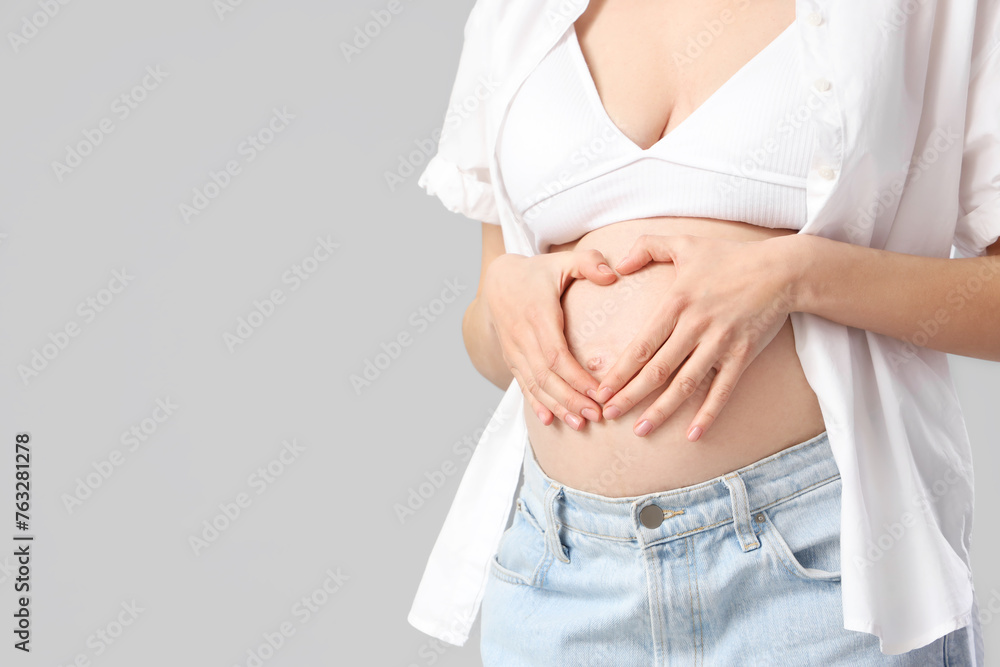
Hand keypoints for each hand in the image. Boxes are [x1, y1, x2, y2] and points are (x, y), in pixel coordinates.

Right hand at [483, 248, 617, 429]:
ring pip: (534, 385)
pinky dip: (536, 404)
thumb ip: (589, 262)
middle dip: (571, 399)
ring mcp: (514, 350)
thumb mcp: (562, 262)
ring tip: (580, 424)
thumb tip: (614, 275)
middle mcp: (522, 337)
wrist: (496, 281)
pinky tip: (549, 421)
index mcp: (537, 315)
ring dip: (557, 406)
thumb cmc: (537, 272)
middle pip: (546, 376)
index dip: (576, 377)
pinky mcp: (512, 359)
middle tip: (596, 416)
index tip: (599, 392)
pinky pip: (522, 385)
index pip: (556, 354)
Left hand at [595, 233, 799, 439]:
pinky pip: (723, 389)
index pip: (642, 345)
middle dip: (630, 395)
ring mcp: (720, 343)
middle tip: (607, 414)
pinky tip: (693, 435)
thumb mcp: (685, 242)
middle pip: (657, 370)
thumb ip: (647, 246)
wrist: (782, 269)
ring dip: (661, 410)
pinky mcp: (743, 355)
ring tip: (640, 431)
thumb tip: (617, 265)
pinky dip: (708, 413)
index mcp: (677, 303)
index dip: (620, 370)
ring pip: (685, 384)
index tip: (601, 389)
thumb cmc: (730, 256)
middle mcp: (695, 326)